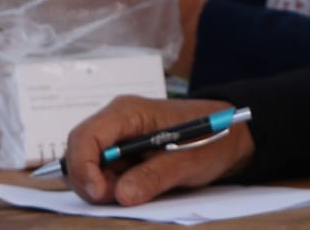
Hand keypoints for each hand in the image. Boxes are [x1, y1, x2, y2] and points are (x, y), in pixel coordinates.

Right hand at [62, 96, 251, 205]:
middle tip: (124, 196)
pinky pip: (102, 176)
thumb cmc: (213, 139)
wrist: (231, 136)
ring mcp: (116, 138)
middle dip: (93, 183)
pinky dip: (113, 188)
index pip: (84, 136)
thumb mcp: (189, 161)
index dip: (83, 167)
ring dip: (105, 188)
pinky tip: (138, 187)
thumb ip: (155, 176)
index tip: (101, 194)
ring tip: (141, 188)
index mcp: (128, 112)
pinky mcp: (121, 154)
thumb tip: (121, 195)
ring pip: (87, 170)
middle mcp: (116, 122)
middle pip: (78, 155)